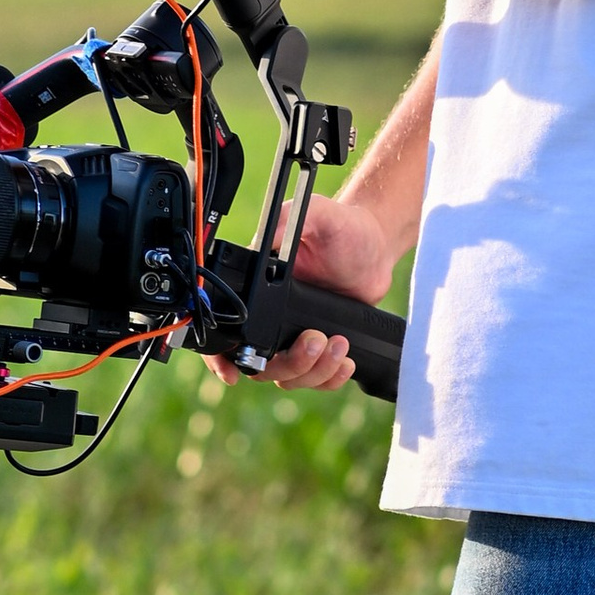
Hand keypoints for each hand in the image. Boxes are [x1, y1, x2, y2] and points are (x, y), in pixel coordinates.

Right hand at [207, 184, 400, 392]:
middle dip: (289, 362)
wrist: (374, 245)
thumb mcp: (313, 214)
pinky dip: (330, 378)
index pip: (225, 329)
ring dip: (314, 370)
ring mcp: (295, 336)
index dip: (220, 357)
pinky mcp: (321, 348)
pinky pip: (317, 380)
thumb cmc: (341, 227)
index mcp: (258, 288)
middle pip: (260, 365)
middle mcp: (272, 317)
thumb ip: (286, 221)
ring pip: (289, 377)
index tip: (231, 373)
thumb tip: (263, 241)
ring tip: (338, 343)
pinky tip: (344, 361)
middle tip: (314, 339)